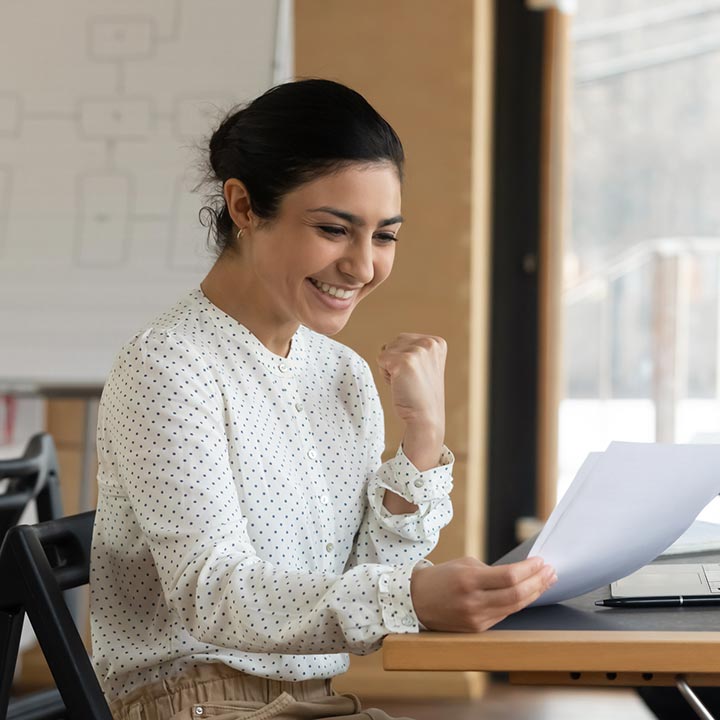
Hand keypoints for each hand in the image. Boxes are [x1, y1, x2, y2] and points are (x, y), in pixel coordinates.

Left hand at [377, 332, 446, 434]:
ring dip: (389, 368)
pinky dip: (385, 375)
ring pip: (386, 351)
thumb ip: (412, 349)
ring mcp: (417, 351)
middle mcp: (429, 343)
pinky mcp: (404, 361)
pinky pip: (380, 360)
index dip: (404, 359)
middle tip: (410, 380)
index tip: (418, 374)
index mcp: (437, 342)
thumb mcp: (424, 364)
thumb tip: (385, 346)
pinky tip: (399, 385)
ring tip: (406, 382)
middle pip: (394, 343)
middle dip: (395, 361)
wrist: (426, 418)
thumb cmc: (420, 395)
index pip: (404, 340)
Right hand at [410, 556, 556, 631]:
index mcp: (469, 580)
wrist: (417, 600)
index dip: (529, 570)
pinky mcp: (477, 629)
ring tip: (546, 582)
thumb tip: (521, 574)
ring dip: (534, 594)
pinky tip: (528, 594)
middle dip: (538, 582)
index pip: (509, 576)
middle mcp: (473, 601)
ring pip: (514, 607)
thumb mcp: (465, 565)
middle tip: (551, 571)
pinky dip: (519, 603)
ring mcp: (476, 618)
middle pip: (516, 594)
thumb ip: (491, 571)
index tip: (541, 562)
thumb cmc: (442, 577)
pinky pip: (504, 614)